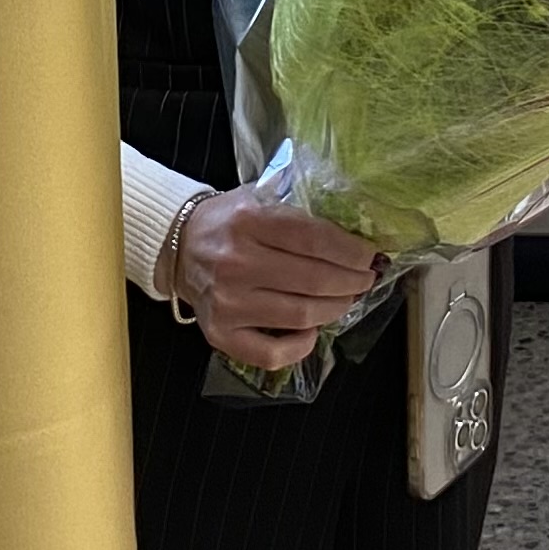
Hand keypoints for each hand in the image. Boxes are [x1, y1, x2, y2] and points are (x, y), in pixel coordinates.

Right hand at [169, 189, 382, 370]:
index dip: (351, 251)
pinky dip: (300, 346)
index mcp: (247, 220)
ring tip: (347, 299)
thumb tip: (354, 224)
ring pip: (300, 315)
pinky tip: (311, 330)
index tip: (370, 256)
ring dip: (335, 309)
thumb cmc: (228, 221)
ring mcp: (227, 303)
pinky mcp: (219, 334)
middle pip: (313, 280)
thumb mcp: (258, 197)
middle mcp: (235, 262)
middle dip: (351, 281)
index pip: (314, 239)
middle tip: (365, 279)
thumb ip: (298, 206)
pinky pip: (270, 353)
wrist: (178, 247)